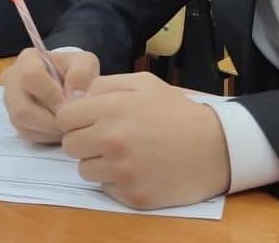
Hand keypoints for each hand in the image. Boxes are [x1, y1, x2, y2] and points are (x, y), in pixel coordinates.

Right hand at [2, 48, 99, 143]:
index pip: (30, 76)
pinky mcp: (14, 119)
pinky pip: (26, 133)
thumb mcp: (85, 63)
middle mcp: (12, 78)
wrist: (71, 85)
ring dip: (48, 130)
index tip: (70, 104)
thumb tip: (72, 96)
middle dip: (49, 119)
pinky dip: (45, 136)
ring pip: (22, 123)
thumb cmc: (76, 72)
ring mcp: (10, 100)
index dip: (50, 94)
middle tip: (70, 122)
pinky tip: (60, 130)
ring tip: (68, 126)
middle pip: (21, 107)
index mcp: (28, 59)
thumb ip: (81, 74)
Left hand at [57, 72, 230, 209]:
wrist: (215, 146)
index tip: (88, 121)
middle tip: (106, 139)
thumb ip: (105, 84)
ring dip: (98, 163)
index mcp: (110, 109)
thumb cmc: (176, 111)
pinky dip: (117, 181)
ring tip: (124, 154)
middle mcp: (111, 140)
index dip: (74, 119)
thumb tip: (75, 96)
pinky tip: (138, 169)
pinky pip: (106, 189)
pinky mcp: (132, 194)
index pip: (64, 118)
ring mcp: (122, 170)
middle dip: (84, 141)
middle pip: (69, 146)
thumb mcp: (143, 82)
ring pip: (84, 170)